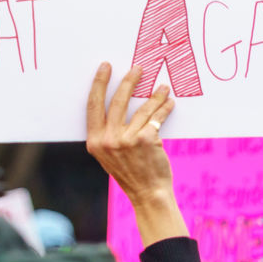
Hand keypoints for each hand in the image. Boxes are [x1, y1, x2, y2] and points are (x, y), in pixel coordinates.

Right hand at [86, 63, 187, 245]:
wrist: (148, 194)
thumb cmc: (130, 173)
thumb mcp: (107, 155)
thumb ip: (107, 133)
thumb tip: (116, 102)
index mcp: (95, 142)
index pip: (93, 106)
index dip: (99, 84)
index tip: (105, 67)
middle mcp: (108, 140)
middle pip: (117, 101)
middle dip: (128, 81)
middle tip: (137, 68)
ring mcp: (127, 140)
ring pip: (141, 109)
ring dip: (154, 95)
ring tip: (162, 86)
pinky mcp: (146, 140)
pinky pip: (155, 118)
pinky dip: (164, 109)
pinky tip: (169, 102)